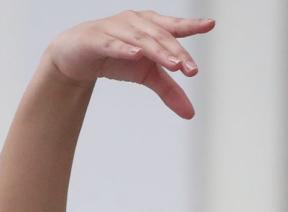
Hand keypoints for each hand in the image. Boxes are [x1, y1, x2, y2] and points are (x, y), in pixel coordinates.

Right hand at [44, 10, 214, 118]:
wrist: (78, 57)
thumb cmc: (116, 57)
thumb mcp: (147, 74)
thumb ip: (170, 90)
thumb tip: (190, 113)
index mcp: (150, 27)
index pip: (173, 27)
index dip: (191, 25)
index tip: (209, 25)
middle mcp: (135, 22)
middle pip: (160, 36)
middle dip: (177, 52)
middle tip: (190, 69)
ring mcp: (115, 28)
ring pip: (140, 39)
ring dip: (158, 51)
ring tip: (173, 63)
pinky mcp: (97, 39)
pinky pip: (113, 43)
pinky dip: (124, 48)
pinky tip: (136, 54)